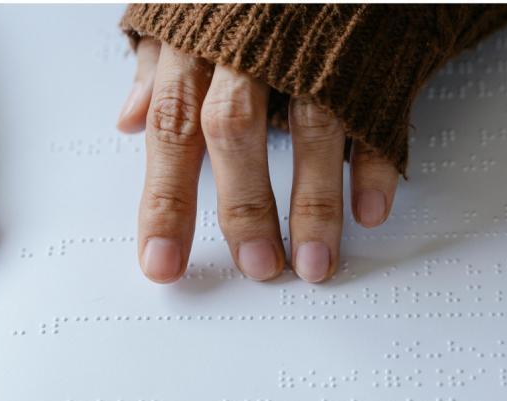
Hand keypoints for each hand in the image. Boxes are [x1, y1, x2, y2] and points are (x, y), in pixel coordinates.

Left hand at [118, 39, 398, 283]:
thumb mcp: (188, 6)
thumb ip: (160, 60)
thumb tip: (129, 120)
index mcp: (202, 35)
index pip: (173, 126)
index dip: (165, 199)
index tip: (161, 261)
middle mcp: (252, 43)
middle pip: (237, 129)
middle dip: (243, 208)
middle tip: (257, 269)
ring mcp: (315, 44)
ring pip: (312, 126)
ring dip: (314, 203)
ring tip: (315, 263)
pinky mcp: (371, 45)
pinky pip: (376, 106)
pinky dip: (376, 160)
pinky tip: (370, 209)